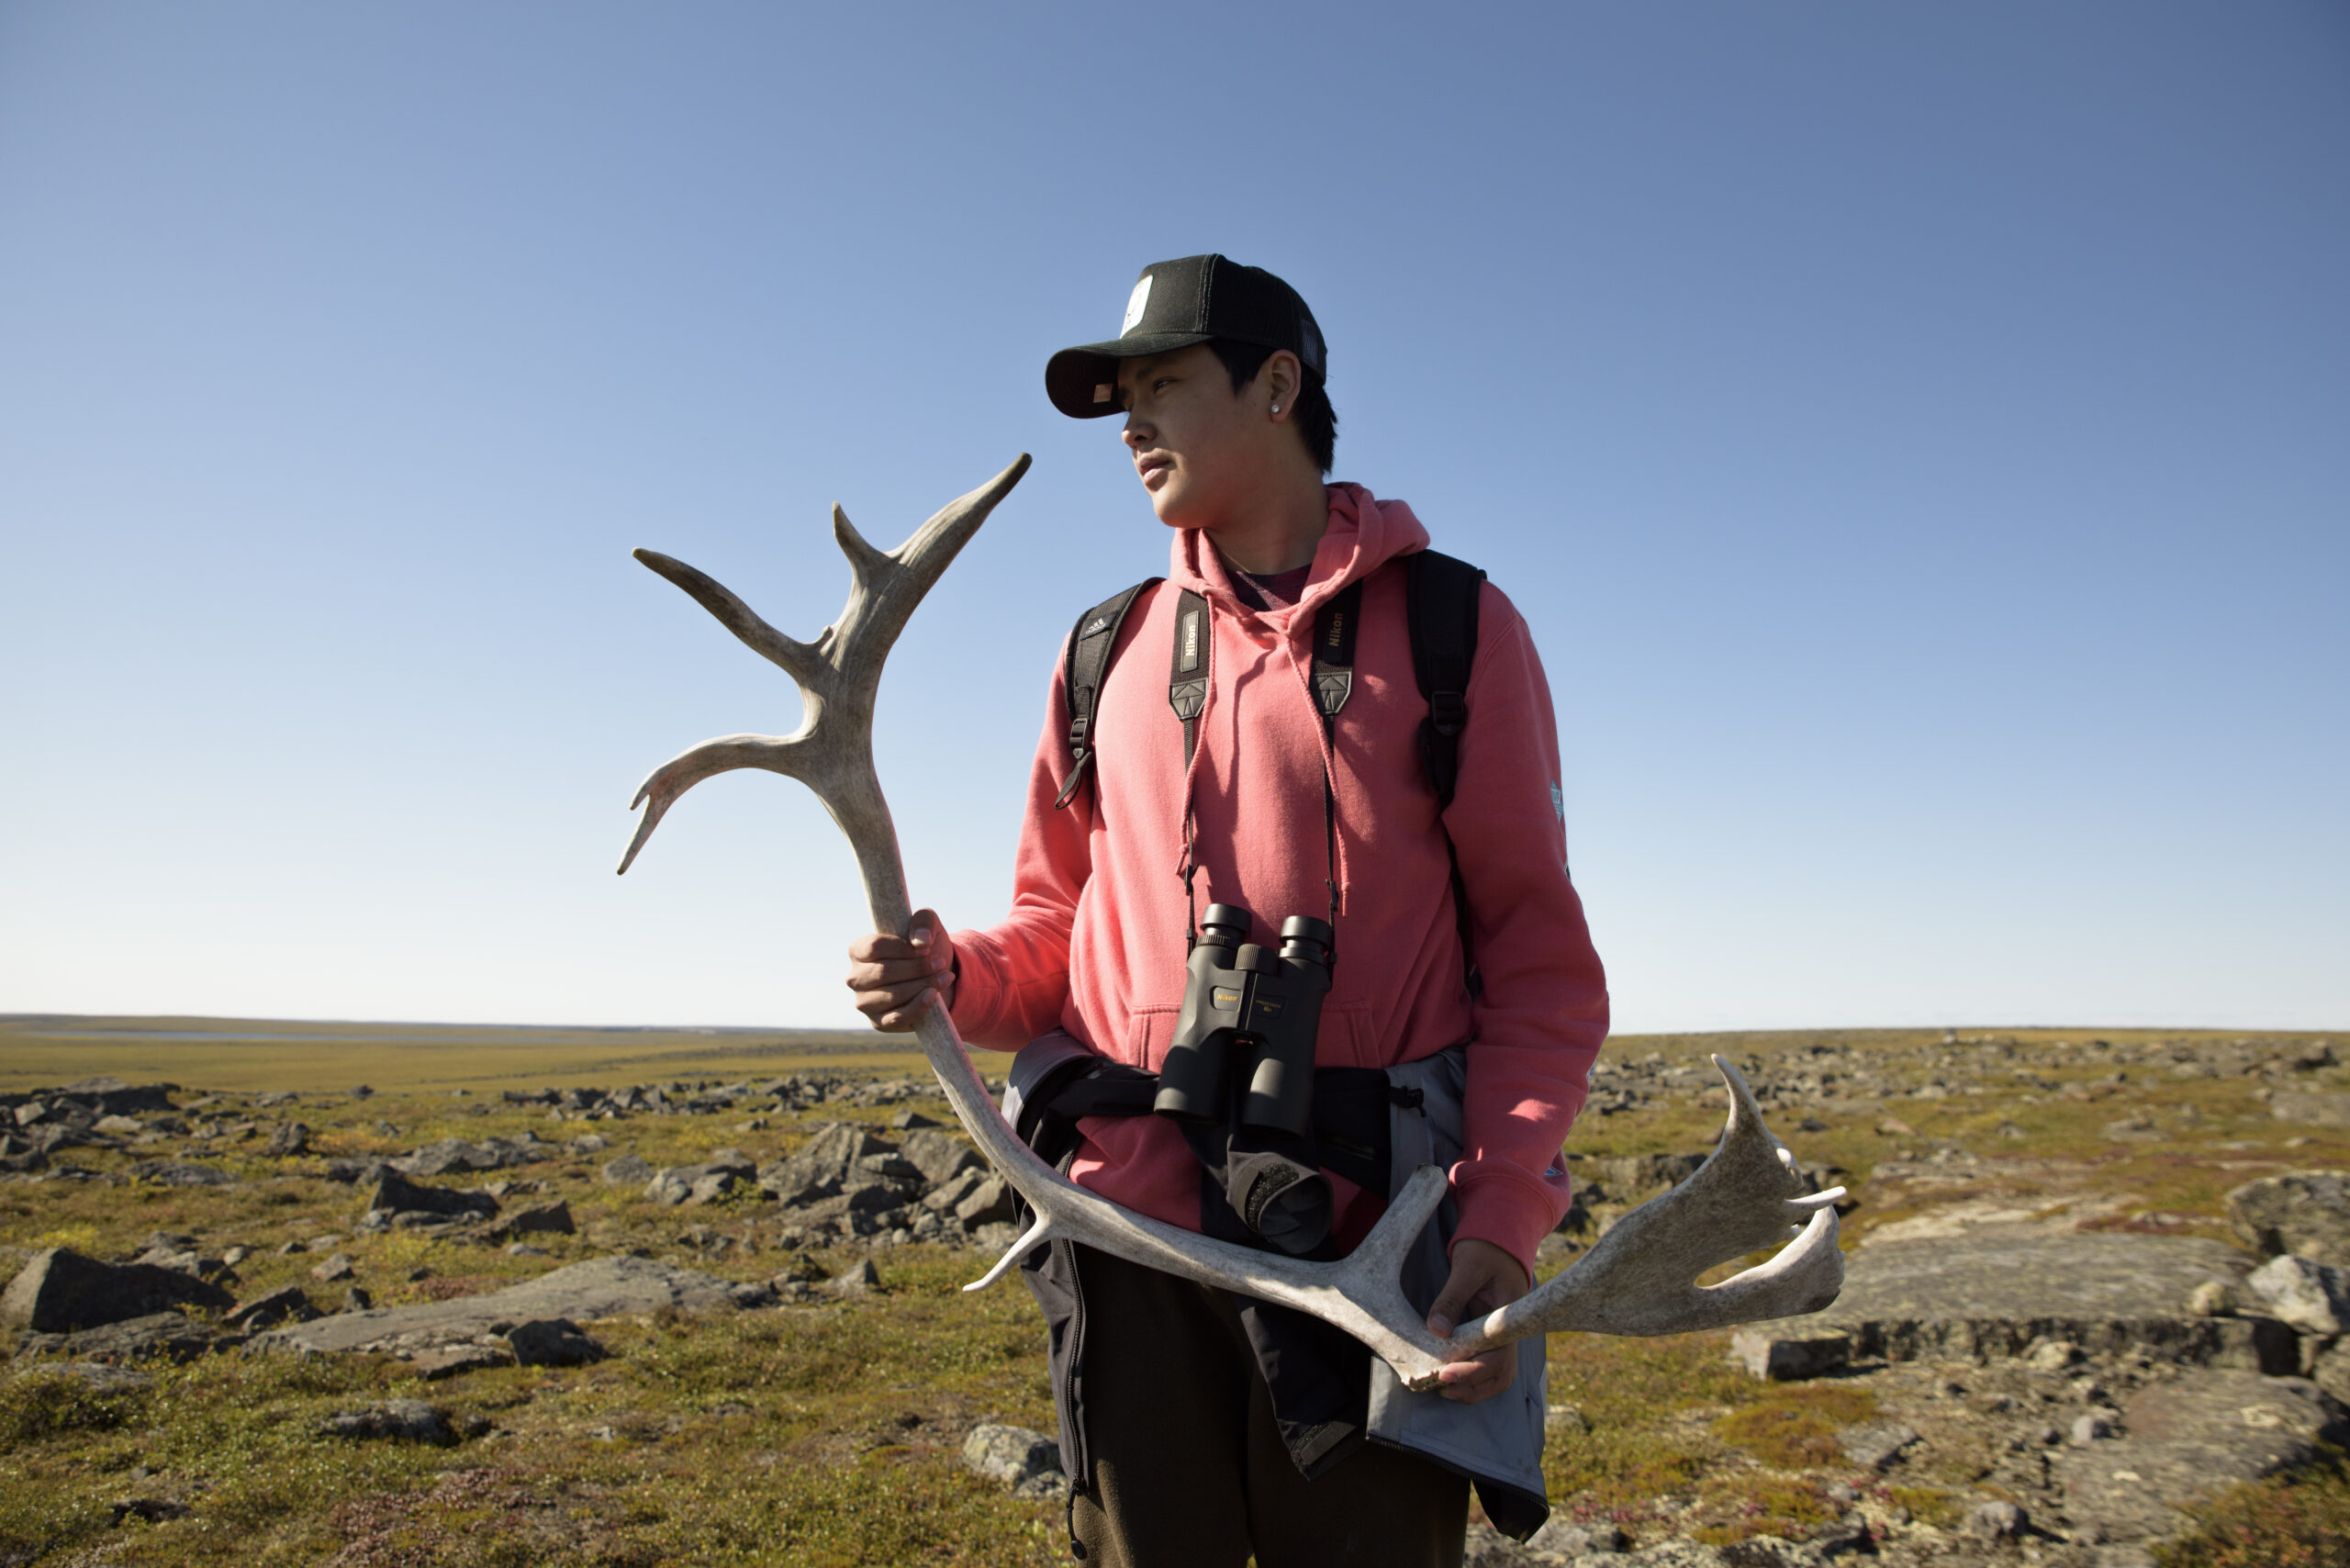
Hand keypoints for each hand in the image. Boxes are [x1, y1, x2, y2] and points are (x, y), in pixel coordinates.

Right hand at [846, 910, 956, 1031]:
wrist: (936, 977)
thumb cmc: (925, 948)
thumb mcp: (928, 926)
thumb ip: (923, 921)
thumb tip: (921, 941)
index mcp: (858, 951)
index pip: (875, 947)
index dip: (902, 948)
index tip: (926, 948)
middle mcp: (855, 978)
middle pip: (884, 972)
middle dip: (917, 968)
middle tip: (940, 964)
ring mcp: (864, 1002)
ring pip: (892, 995)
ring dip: (923, 986)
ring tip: (944, 977)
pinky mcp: (878, 1022)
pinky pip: (897, 1018)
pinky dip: (918, 1007)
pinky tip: (933, 995)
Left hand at [1425, 1237, 1529, 1404]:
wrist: (1498, 1239)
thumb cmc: (1485, 1249)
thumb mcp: (1467, 1268)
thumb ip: (1452, 1299)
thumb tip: (1437, 1331)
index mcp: (1509, 1317)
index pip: (1498, 1359)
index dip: (1472, 1372)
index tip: (1445, 1375)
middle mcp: (1510, 1332)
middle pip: (1500, 1375)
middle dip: (1472, 1388)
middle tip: (1440, 1386)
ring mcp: (1503, 1336)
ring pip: (1496, 1375)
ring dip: (1472, 1388)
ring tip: (1442, 1387)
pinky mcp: (1492, 1336)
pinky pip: (1487, 1364)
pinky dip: (1471, 1377)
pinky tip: (1448, 1375)